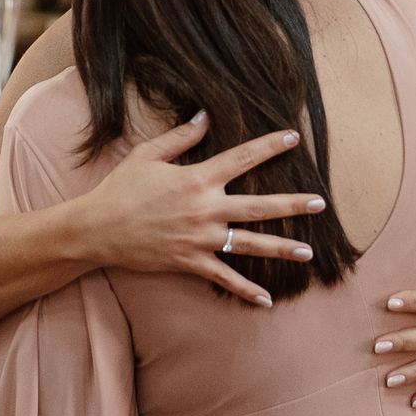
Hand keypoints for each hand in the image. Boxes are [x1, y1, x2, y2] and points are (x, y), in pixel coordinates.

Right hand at [76, 114, 325, 306]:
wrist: (94, 230)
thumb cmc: (120, 188)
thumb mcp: (148, 154)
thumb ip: (182, 136)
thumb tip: (206, 115)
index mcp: (197, 178)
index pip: (242, 158)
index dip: (269, 146)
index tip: (294, 137)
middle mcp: (205, 209)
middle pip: (258, 206)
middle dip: (292, 204)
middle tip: (320, 203)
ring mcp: (200, 239)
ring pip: (249, 244)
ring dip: (281, 248)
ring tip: (308, 251)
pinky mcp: (190, 262)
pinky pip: (224, 278)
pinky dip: (246, 290)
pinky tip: (267, 299)